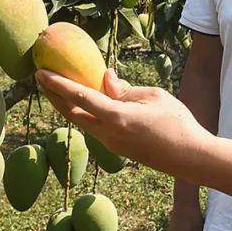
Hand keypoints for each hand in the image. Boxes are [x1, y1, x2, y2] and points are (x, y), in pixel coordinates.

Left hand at [35, 68, 209, 171]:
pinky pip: (95, 127)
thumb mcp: (153, 96)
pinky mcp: (118, 149)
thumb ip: (125, 89)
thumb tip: (105, 78)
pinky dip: (85, 113)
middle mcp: (108, 133)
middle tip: (40, 79)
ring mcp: (111, 144)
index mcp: (116, 117)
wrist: (191, 158)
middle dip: (54, 96)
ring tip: (58, 89)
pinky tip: (86, 103)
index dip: (58, 84)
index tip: (40, 72)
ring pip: (82, 122)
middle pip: (72, 113)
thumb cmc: (177, 122)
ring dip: (67, 106)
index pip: (80, 97)